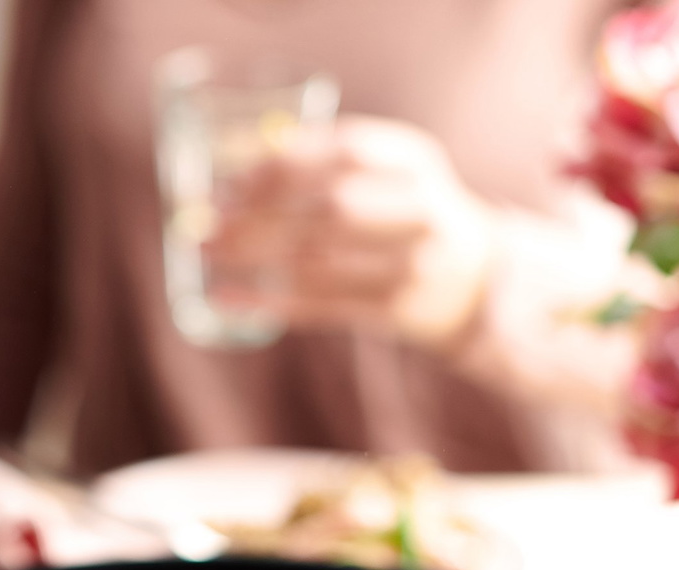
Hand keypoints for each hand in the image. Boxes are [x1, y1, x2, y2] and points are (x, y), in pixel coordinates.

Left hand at [205, 116, 494, 347]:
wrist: (471, 279)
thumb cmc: (400, 214)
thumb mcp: (384, 173)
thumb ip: (323, 161)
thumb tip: (232, 154)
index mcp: (415, 160)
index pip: (346, 151)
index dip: (284, 163)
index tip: (232, 179)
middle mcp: (422, 208)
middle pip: (331, 207)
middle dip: (261, 215)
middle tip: (208, 222)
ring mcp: (414, 263)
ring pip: (321, 261)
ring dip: (254, 258)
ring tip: (208, 254)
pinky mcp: (395, 309)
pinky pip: (319, 306)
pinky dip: (265, 302)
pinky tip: (224, 298)